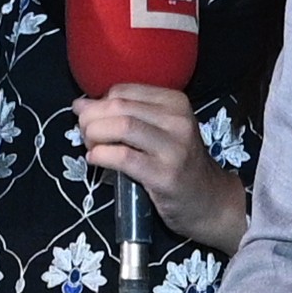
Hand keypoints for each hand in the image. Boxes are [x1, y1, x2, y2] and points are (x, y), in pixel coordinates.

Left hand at [79, 83, 244, 248]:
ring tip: (90, 147)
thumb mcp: (162, 129)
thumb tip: (81, 105)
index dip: (97, 104)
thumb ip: (129, 115)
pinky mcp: (165, 175)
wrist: (210, 201)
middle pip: (119, 107)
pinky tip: (95, 160)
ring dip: (94, 136)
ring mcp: (173, 148)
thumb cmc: (179, 164)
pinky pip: (123, 157)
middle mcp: (177, 120)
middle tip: (84, 133)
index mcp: (175, 102)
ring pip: (121, 127)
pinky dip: (101, 156)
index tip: (91, 119)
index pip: (122, 92)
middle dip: (90, 118)